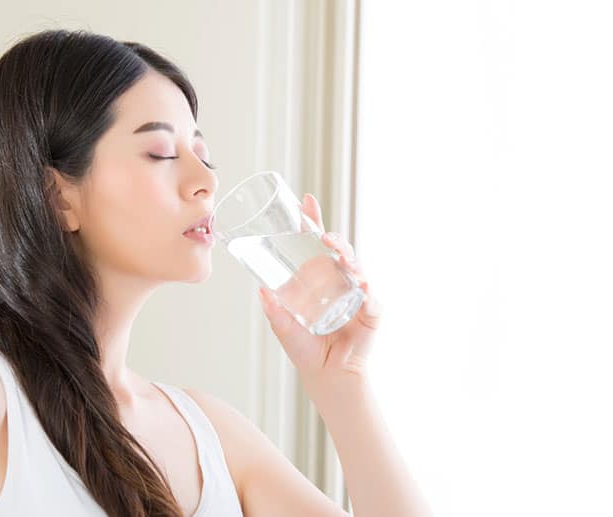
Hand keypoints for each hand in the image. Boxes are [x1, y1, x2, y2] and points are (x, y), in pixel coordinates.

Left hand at [258, 193, 382, 383]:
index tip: (307, 200)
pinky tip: (360, 287)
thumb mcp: (284, 327)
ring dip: (349, 258)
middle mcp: (338, 281)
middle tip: (323, 235)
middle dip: (334, 238)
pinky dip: (366, 292)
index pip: (316, 244)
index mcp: (318, 279)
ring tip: (339, 255)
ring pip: (356, 267)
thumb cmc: (306, 349)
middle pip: (339, 249)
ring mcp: (356, 294)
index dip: (313, 222)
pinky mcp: (371, 312)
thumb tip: (260, 290)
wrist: (326, 376)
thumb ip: (274, 310)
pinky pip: (370, 298)